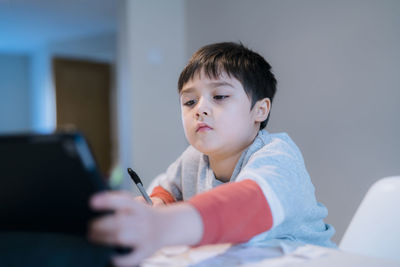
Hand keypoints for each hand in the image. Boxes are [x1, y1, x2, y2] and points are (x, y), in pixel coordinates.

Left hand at [88, 191, 202, 265]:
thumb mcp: (136, 204)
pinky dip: (120, 259)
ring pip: (122, 237)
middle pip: (119, 222)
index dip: (107, 201)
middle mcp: (143, 221)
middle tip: (90, 226)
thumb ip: (119, 201)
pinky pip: (132, 257)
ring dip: (104, 238)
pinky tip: (111, 257)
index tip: (92, 202)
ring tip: (93, 237)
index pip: (123, 201)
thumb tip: (95, 201)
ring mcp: (145, 237)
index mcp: (139, 208)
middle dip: (101, 224)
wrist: (168, 226)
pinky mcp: (146, 251)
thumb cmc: (144, 215)